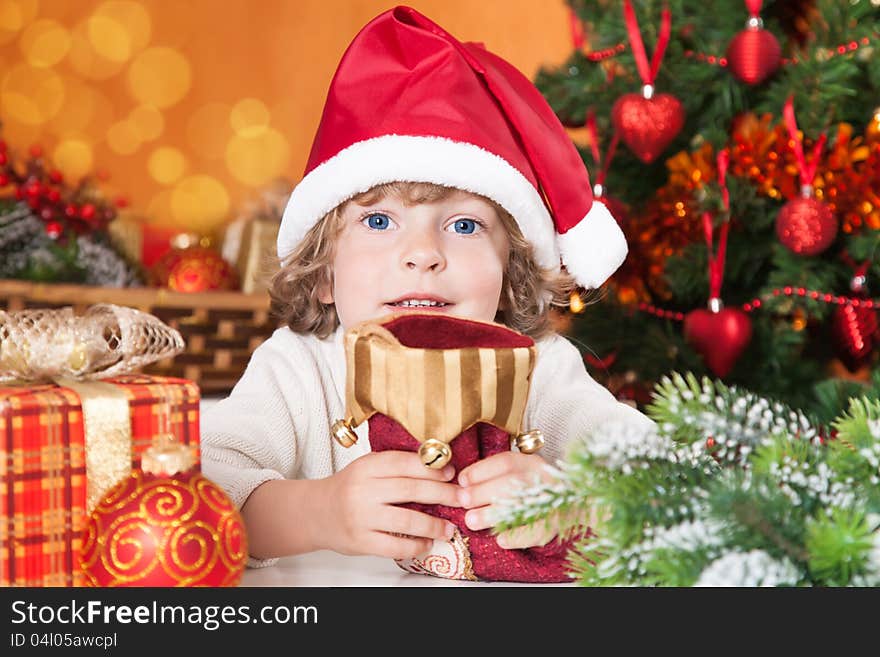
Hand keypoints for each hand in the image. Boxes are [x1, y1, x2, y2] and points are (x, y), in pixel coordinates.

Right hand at [315, 450, 460, 558]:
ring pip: (407, 521)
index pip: (405, 463)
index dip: (432, 468)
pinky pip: (395, 547)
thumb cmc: (349, 488)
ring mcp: (361, 517)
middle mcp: (363, 490)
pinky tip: (427, 544)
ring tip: (449, 529)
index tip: (451, 473)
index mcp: (367, 467)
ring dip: (434, 526)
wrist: (315, 512)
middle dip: (442, 494)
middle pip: (411, 490)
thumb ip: (396, 465)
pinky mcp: (360, 542)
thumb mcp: (368, 467)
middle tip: (461, 499)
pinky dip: (415, 547)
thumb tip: (439, 465)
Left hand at [458, 452, 558, 548]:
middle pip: (512, 482)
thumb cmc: (533, 488)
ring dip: (493, 515)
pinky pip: (536, 532)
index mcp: (532, 464)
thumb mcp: (518, 474)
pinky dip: (516, 537)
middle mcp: (544, 479)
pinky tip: (500, 540)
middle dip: (482, 492)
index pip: (506, 462)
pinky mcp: (557, 525)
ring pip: (523, 506)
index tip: (462, 480)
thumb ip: (493, 477)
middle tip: (463, 501)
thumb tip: (462, 484)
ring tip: (472, 521)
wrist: (574, 502)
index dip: (480, 471)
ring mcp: (553, 501)